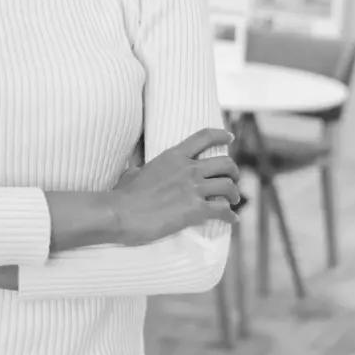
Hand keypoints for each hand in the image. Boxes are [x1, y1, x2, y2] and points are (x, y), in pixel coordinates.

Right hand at [111, 128, 240, 244]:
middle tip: (232, 179)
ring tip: (232, 200)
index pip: (204, 137)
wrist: (120, 213)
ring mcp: (193, 189)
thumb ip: (142, 166)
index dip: (221, 135)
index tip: (230, 138)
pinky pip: (223, 210)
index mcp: (173, 156)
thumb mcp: (133, 171)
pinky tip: (230, 219)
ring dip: (234, 194)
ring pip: (229, 186)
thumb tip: (137, 166)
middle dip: (233, 172)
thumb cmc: (123, 194)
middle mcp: (187, 169)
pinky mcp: (196, 210)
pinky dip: (230, 215)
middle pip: (225, 163)